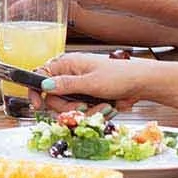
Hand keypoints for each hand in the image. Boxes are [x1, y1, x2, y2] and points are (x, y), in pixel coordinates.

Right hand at [27, 52, 152, 112]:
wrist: (142, 84)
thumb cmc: (120, 76)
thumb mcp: (90, 81)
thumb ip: (66, 85)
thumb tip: (44, 85)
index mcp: (67, 64)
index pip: (40, 76)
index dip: (36, 92)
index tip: (38, 105)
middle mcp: (70, 75)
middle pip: (54, 98)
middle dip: (69, 106)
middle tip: (84, 106)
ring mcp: (79, 87)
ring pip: (68, 107)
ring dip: (85, 111)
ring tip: (103, 105)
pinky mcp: (88, 97)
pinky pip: (81, 111)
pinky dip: (93, 112)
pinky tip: (106, 107)